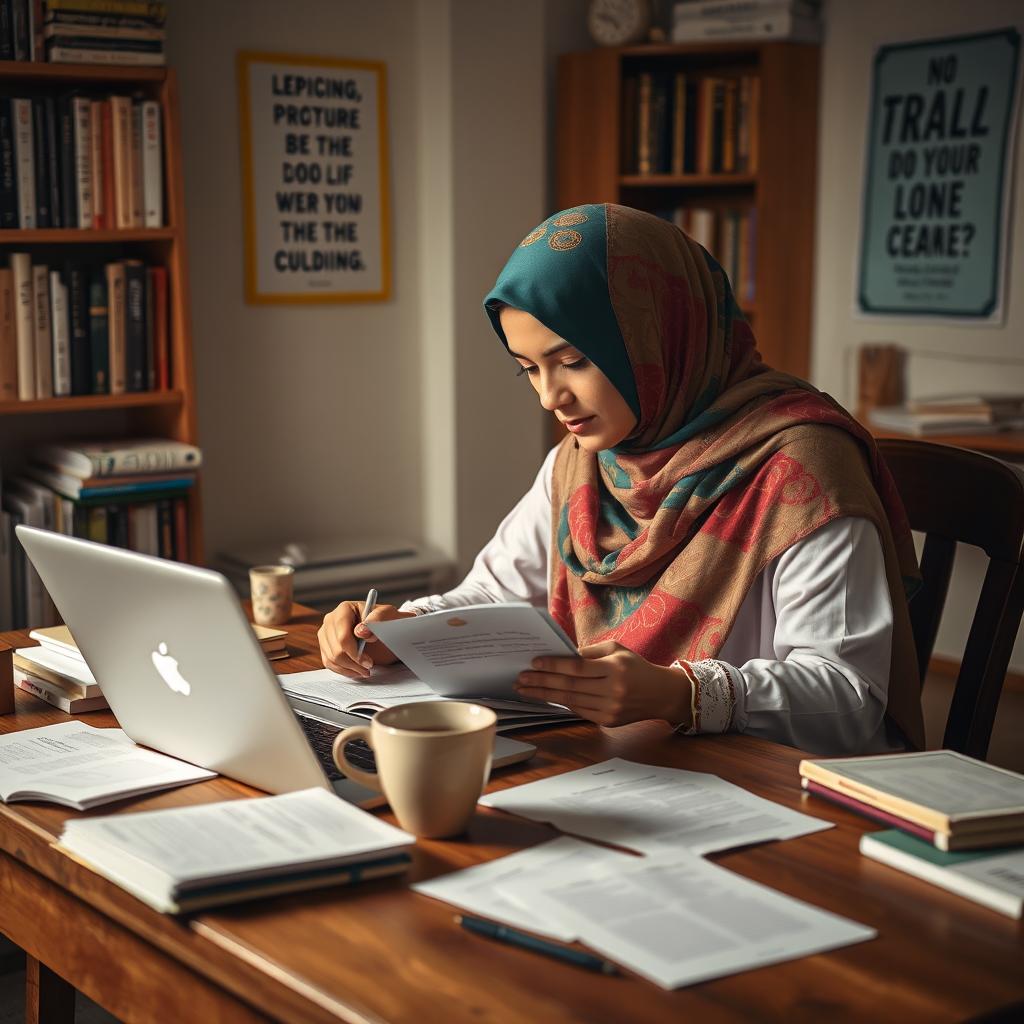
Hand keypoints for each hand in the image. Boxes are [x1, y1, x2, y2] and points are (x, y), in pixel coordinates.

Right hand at [317, 600, 415, 677]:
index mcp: (344, 609)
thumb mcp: (388, 616)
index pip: (343, 637)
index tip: (369, 662)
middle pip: (336, 649)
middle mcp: (331, 619)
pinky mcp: (325, 645)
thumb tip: (360, 631)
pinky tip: (356, 671)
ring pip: (331, 658)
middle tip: (369, 666)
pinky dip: (343, 670)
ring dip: (349, 668)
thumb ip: (377, 619)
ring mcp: (326, 633)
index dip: (355, 653)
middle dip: (354, 662)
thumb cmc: (385, 620)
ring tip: (365, 670)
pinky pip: (329, 662)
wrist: (383, 627)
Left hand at [514, 640, 692, 727]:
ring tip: (526, 689)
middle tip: (521, 678)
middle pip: (570, 686)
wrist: (661, 694)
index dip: (554, 665)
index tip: (534, 662)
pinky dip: (561, 703)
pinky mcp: (608, 721)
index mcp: (615, 668)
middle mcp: (613, 690)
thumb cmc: (635, 666)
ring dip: (545, 695)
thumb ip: (589, 653)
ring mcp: (610, 709)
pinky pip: (579, 711)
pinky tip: (547, 697)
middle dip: (542, 682)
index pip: (577, 667)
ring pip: (571, 701)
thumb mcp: (616, 649)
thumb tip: (560, 656)